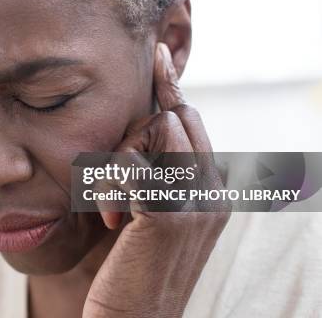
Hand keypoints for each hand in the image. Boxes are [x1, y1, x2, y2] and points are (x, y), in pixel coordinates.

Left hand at [82, 42, 229, 317]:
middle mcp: (214, 191)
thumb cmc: (129, 268)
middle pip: (173, 118)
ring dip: (117, 162)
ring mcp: (197, 203)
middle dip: (134, 135)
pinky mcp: (168, 216)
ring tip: (112, 209)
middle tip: (113, 180)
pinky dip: (110, 185)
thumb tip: (137, 134)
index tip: (157, 55)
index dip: (173, 87)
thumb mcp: (146, 215)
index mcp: (211, 190)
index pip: (191, 122)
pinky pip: (132, 163)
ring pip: (154, 131)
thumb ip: (152, 175)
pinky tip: (111, 219)